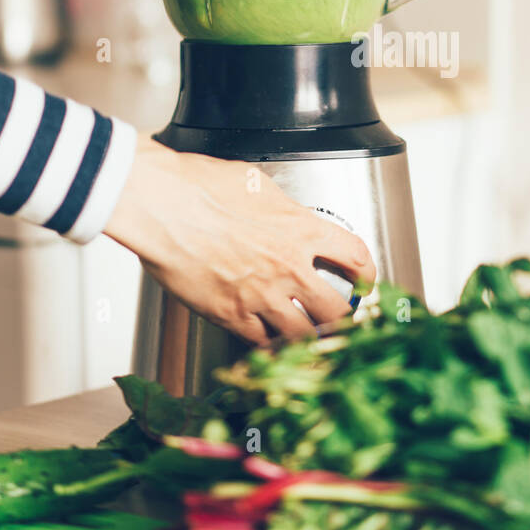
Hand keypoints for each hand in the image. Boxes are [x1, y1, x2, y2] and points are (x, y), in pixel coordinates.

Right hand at [105, 137, 374, 344]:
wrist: (162, 205)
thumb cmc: (201, 186)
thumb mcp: (258, 185)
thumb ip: (282, 209)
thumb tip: (286, 214)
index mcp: (302, 230)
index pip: (357, 258)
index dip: (367, 275)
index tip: (364, 282)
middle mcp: (290, 267)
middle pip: (338, 311)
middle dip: (343, 320)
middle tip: (341, 322)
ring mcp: (261, 296)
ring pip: (303, 335)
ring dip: (308, 338)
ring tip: (308, 338)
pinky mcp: (230, 315)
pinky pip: (261, 342)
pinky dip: (269, 345)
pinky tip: (268, 339)